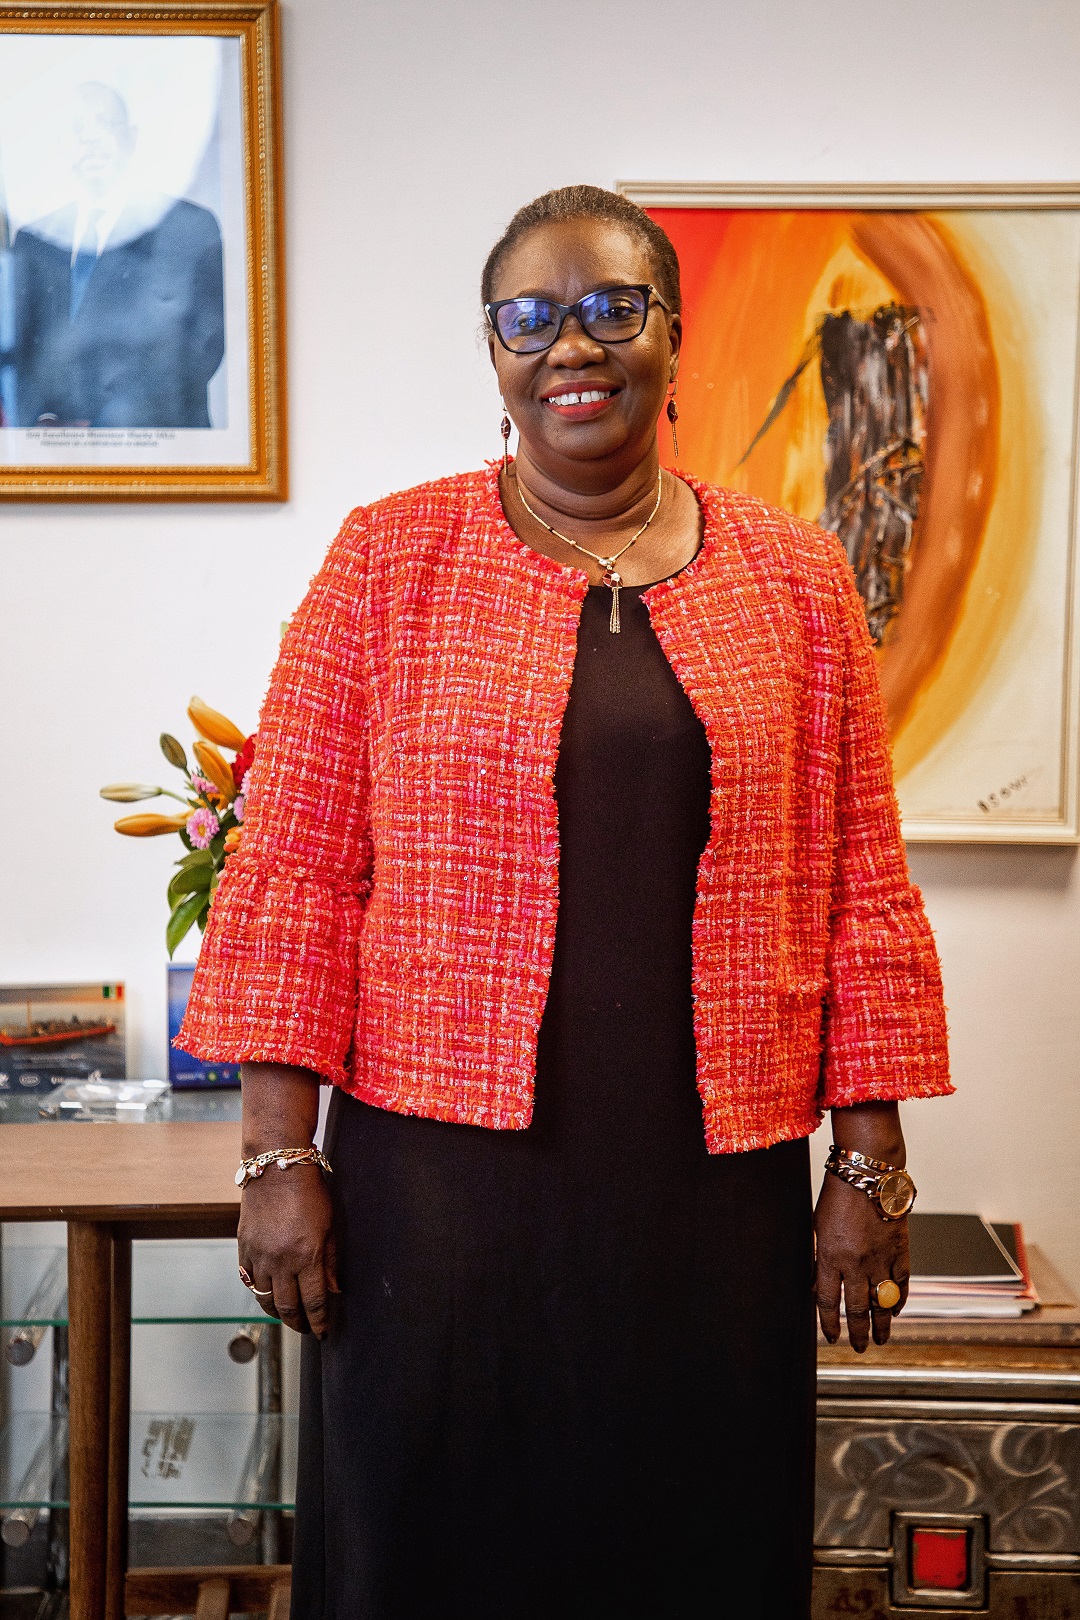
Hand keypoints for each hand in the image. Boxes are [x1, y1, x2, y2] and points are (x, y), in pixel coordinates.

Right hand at [237, 1164, 339, 1338]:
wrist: (276, 1169)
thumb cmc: (309, 1193)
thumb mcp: (330, 1226)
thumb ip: (330, 1261)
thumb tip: (334, 1290)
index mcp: (307, 1256)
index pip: (314, 1301)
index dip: (319, 1321)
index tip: (323, 1332)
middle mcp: (282, 1261)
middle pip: (288, 1306)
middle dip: (299, 1322)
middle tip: (305, 1329)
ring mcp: (260, 1256)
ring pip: (266, 1299)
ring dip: (278, 1313)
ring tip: (288, 1316)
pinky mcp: (244, 1249)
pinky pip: (250, 1281)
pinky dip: (260, 1293)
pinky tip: (268, 1296)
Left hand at [814, 1169, 908, 1350]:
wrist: (869, 1173)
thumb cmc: (837, 1196)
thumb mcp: (818, 1228)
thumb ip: (820, 1259)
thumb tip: (820, 1288)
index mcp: (831, 1257)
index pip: (829, 1302)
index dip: (828, 1324)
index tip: (831, 1338)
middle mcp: (856, 1263)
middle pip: (857, 1309)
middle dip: (858, 1332)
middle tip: (860, 1347)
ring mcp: (881, 1259)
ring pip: (882, 1302)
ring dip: (882, 1325)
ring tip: (881, 1340)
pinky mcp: (900, 1251)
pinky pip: (902, 1283)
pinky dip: (900, 1300)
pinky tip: (895, 1311)